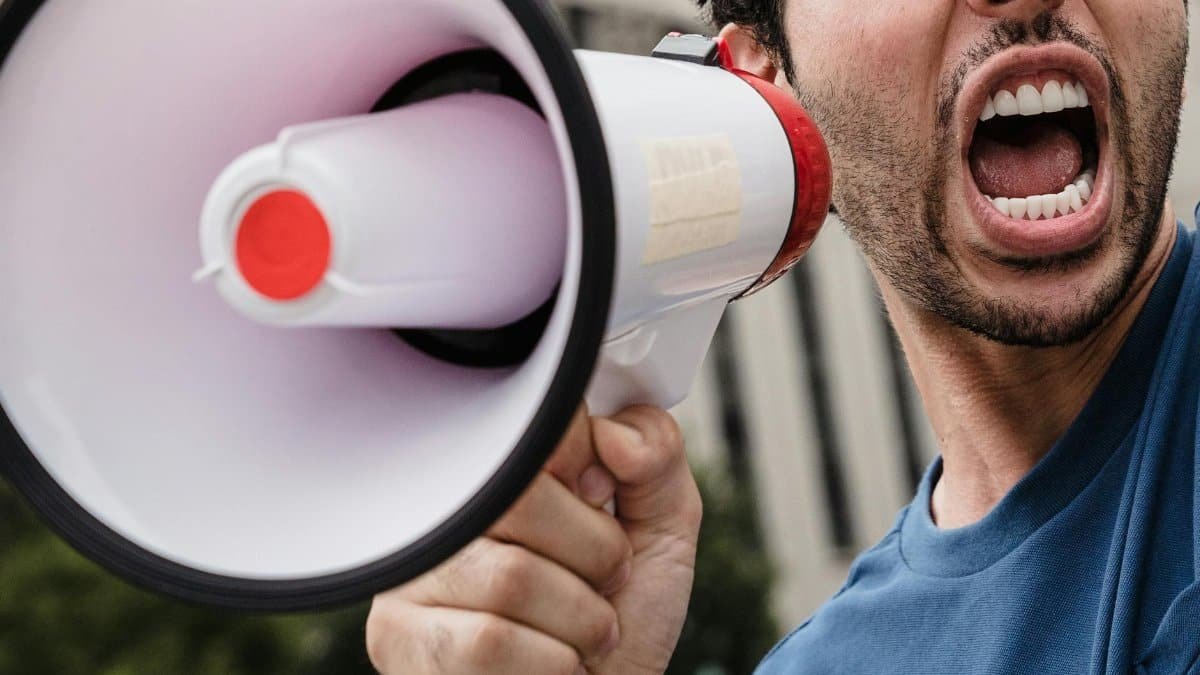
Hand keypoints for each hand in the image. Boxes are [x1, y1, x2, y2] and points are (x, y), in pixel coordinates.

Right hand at [365, 405, 701, 674]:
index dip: (595, 477)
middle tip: (602, 586)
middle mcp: (447, 502)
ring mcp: (413, 568)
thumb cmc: (621, 618)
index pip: (542, 425)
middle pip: (523, 501)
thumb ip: (657, 459)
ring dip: (579, 622)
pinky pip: (488, 641)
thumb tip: (616, 433)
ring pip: (511, 577)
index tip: (604, 508)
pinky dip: (549, 666)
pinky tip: (547, 667)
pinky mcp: (396, 635)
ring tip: (579, 635)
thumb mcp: (662, 529)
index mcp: (505, 462)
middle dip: (596, 557)